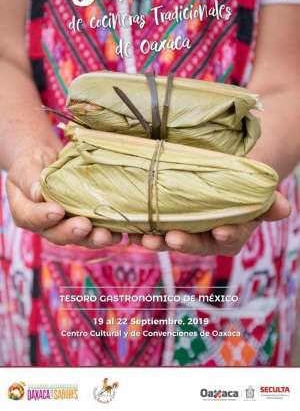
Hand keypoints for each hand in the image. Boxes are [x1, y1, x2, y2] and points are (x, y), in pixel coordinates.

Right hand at [6, 145, 120, 247]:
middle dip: (72, 232)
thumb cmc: (35, 162)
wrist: (52, 162)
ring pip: (80, 239)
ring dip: (94, 239)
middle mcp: (46, 225)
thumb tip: (38, 193)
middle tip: (84, 226)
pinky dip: (110, 235)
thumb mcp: (28, 164)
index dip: (43, 217)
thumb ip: (30, 179)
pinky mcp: (86, 225)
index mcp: (25, 211)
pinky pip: (97, 233)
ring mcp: (67, 227)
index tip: (57, 211)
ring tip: (106, 235)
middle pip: (56, 234)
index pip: (29, 218)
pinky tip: (120, 234)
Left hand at [129, 192, 289, 255]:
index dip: (227, 236)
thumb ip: (267, 200)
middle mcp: (204, 236)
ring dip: (156, 240)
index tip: (222, 232)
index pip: (229, 238)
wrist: (219, 169)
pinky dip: (139, 230)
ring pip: (169, 239)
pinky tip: (127, 230)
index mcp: (229, 233)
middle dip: (184, 242)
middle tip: (172, 238)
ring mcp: (182, 230)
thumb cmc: (239, 180)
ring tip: (144, 238)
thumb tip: (284, 209)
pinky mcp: (162, 221)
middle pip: (195, 243)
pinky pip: (150, 228)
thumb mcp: (255, 187)